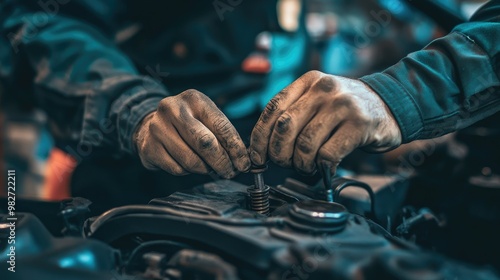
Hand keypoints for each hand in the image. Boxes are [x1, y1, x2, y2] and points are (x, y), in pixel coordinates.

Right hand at [135, 89, 249, 177]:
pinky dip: (188, 172)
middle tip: (230, 172)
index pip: (221, 126)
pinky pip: (177, 169)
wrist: (149, 125)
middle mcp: (173, 109)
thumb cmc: (187, 123)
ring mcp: (157, 128)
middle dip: (222, 162)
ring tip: (210, 168)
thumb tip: (242, 159)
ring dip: (206, 169)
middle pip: (205, 143)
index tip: (244, 163)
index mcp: (194, 99)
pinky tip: (189, 165)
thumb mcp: (205, 118)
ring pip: (191, 160)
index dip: (235, 148)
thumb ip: (223, 134)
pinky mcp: (148, 147)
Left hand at [249, 71, 401, 174]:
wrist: (391, 105)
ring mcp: (342, 105)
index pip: (273, 108)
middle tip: (285, 163)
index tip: (258, 156)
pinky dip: (322, 167)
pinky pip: (328, 154)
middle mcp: (324, 89)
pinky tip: (325, 167)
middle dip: (279, 153)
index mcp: (308, 81)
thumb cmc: (347, 110)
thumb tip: (264, 145)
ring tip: (307, 166)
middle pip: (285, 127)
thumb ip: (295, 113)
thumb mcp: (319, 99)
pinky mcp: (359, 124)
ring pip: (305, 143)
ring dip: (301, 163)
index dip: (260, 137)